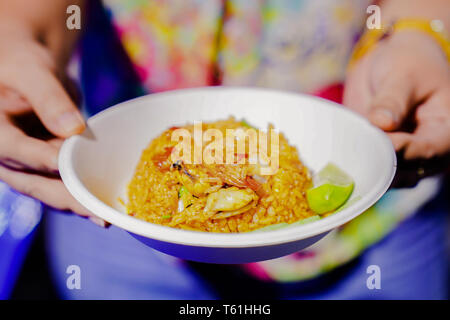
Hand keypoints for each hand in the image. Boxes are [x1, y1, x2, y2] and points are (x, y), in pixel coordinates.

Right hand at [0, 22, 105, 226]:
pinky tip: (104, 205)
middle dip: (67, 197)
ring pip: (52, 188)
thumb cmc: (25, 65)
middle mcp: (7, 155)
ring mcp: (28, 164)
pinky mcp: (47, 166)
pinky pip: (65, 182)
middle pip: (35, 181)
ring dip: (78, 202)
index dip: (42, 161)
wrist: (30, 73)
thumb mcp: (32, 71)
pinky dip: (84, 191)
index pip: (15, 150)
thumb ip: (49, 98)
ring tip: (106, 216)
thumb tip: (72, 129)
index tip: (69, 169)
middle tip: (96, 213)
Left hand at [344, 30, 449, 159]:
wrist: (390, 61)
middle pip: (408, 172)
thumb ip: (392, 100)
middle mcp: (425, 150)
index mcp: (444, 130)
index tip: (386, 144)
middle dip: (383, 167)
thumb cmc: (406, 63)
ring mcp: (399, 156)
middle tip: (360, 155)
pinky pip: (365, 168)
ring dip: (365, 171)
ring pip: (385, 176)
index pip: (430, 150)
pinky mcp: (376, 154)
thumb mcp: (402, 75)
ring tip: (346, 159)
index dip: (407, 151)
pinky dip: (353, 166)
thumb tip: (381, 122)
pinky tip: (337, 161)